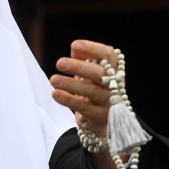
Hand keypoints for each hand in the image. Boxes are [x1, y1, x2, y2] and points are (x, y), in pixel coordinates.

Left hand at [51, 40, 122, 168]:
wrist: (106, 122)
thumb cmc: (96, 91)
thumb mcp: (91, 74)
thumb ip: (84, 60)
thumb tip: (75, 48)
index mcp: (114, 70)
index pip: (108, 55)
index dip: (92, 48)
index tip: (74, 45)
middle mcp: (115, 85)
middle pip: (100, 73)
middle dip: (79, 67)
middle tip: (59, 62)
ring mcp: (109, 101)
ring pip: (91, 91)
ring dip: (70, 84)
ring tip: (53, 79)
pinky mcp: (99, 116)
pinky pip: (83, 106)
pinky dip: (68, 99)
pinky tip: (55, 94)